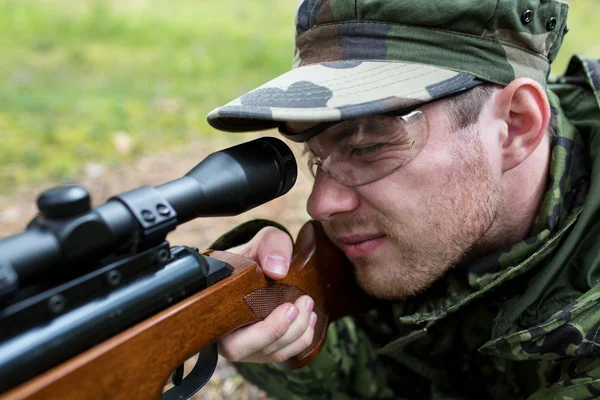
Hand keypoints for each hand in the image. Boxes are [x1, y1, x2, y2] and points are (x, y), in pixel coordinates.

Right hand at [217, 226, 317, 362]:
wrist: (258, 265)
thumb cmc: (254, 255)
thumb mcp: (263, 240)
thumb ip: (270, 245)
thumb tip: (278, 270)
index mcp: (213, 311)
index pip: (230, 340)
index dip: (264, 331)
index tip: (288, 307)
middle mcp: (222, 334)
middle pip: (247, 351)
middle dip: (281, 331)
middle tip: (303, 304)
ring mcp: (242, 345)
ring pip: (269, 354)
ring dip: (296, 333)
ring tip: (308, 304)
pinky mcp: (259, 348)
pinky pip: (281, 354)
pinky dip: (301, 339)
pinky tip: (310, 318)